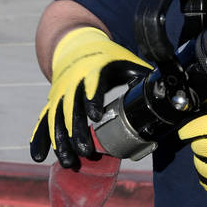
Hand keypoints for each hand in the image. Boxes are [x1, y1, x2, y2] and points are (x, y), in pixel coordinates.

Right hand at [30, 27, 151, 167]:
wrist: (76, 44)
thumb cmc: (105, 56)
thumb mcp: (124, 59)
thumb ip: (141, 73)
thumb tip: (168, 85)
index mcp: (91, 70)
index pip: (91, 86)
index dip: (92, 100)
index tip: (96, 117)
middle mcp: (72, 83)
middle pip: (72, 109)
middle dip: (77, 132)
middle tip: (86, 153)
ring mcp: (59, 94)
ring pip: (56, 120)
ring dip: (60, 142)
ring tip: (68, 162)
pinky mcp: (52, 103)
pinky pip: (43, 122)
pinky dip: (39, 138)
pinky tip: (38, 156)